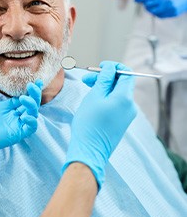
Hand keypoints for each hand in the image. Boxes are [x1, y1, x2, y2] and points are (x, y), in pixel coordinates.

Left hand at [0, 78, 42, 172]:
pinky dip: (32, 121)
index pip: (22, 98)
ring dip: (33, 105)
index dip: (30, 90)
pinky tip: (25, 114)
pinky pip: (29, 129)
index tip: (35, 80)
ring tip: (24, 98)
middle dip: (34, 95)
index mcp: (4, 108)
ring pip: (32, 115)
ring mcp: (13, 126)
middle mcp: (10, 116)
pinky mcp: (13, 135)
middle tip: (33, 85)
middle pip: (30, 105)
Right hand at [63, 61, 136, 189]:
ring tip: (87, 87)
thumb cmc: (89, 123)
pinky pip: (116, 103)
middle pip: (121, 83)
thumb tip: (110, 68)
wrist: (89, 150)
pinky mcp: (122, 121)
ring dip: (104, 87)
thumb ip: (104, 80)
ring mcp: (127, 114)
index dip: (114, 67)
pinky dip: (106, 97)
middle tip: (86, 78)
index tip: (100, 66)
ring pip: (117, 93)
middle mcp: (130, 105)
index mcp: (125, 98)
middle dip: (105, 77)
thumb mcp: (94, 97)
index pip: (126, 73)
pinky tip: (93, 99)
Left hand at [135, 0, 186, 17]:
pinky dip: (158, 13)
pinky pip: (159, 16)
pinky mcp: (171, 13)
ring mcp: (169, 7)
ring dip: (152, 10)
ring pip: (153, 12)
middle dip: (146, 5)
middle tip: (149, 4)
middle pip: (148, 6)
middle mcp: (165, 0)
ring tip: (156, 6)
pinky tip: (162, 9)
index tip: (136, 0)